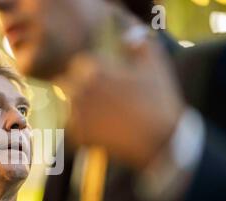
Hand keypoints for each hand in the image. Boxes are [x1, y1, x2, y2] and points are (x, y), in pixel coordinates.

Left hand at [57, 24, 185, 170]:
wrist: (159, 140)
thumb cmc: (158, 102)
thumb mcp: (155, 66)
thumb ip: (140, 45)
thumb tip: (129, 36)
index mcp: (94, 69)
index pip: (78, 65)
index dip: (87, 72)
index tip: (100, 81)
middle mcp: (80, 89)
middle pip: (66, 85)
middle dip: (77, 90)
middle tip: (97, 101)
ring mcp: (76, 113)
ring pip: (66, 107)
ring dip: (77, 110)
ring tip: (99, 117)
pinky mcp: (77, 134)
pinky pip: (70, 128)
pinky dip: (80, 130)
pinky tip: (99, 131)